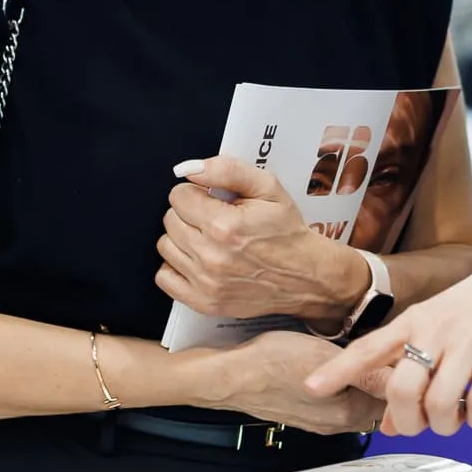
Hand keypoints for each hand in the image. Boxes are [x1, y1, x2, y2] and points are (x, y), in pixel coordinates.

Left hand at [159, 156, 365, 322]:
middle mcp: (211, 256)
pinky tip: (197, 259)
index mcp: (225, 225)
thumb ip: (227, 171)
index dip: (196, 193)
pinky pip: (164, 278)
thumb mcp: (268, 188)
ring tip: (207, 238)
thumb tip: (188, 169)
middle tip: (213, 218)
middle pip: (170, 220)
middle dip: (189, 213)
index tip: (212, 199)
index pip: (179, 196)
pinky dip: (176, 266)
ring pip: (165, 246)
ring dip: (182, 238)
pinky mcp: (204, 302)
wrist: (306, 276)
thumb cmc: (287, 232)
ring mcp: (205, 283)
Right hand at [201, 330, 386, 435]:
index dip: (399, 372)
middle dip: (383, 379)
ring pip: (359, 403)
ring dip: (363, 385)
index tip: (397, 351)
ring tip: (355, 358)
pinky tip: (333, 370)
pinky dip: (344, 389)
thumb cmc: (274, 362)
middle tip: (378, 351)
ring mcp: (323, 422)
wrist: (231, 377)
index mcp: (350, 412)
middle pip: (379, 403)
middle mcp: (339, 423)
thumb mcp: (327, 357)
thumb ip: (368, 372)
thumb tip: (401, 378)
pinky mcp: (309, 416)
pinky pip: (338, 404)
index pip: (394, 396)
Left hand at [306, 254, 471, 437]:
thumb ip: (408, 373)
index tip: (311, 387)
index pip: (370, 347)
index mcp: (414, 321)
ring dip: (444, 425)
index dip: (340, 369)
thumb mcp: (435, 331)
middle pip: (404, 389)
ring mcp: (471, 341)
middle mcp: (437, 330)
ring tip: (452, 421)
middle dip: (408, 421)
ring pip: (441, 402)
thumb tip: (387, 424)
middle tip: (420, 426)